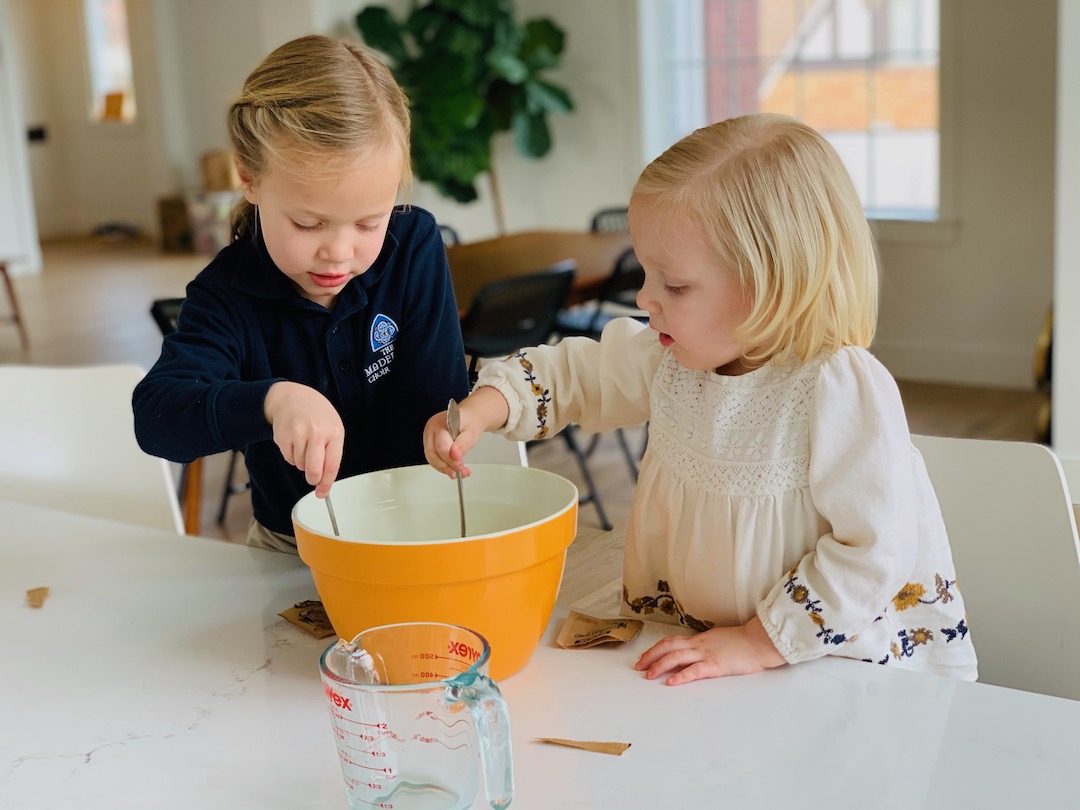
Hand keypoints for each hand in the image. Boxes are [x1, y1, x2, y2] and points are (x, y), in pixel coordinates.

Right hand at [263, 381, 343, 498]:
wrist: (292, 396)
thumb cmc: (316, 414)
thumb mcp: (332, 427)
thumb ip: (331, 452)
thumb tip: (324, 479)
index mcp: (334, 432)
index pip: (332, 465)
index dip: (326, 483)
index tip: (322, 492)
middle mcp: (316, 433)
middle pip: (313, 470)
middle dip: (313, 479)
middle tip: (312, 478)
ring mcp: (298, 434)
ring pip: (300, 465)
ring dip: (302, 461)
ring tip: (304, 444)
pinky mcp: (282, 436)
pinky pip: (288, 458)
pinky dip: (292, 455)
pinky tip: (295, 441)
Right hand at [422, 387, 509, 479]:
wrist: (469, 419)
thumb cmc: (469, 424)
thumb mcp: (471, 433)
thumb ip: (464, 444)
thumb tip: (455, 455)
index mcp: (441, 423)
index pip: (441, 446)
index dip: (450, 459)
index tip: (461, 467)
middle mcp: (431, 429)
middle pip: (433, 453)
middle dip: (447, 466)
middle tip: (460, 472)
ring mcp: (429, 436)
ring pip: (431, 458)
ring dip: (444, 468)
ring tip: (458, 473)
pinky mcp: (430, 444)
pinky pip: (433, 459)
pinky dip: (442, 466)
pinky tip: (452, 469)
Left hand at [634, 617, 785, 685]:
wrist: (759, 641)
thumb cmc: (742, 643)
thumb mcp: (719, 641)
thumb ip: (705, 647)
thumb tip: (693, 653)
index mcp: (699, 639)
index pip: (672, 641)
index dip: (656, 649)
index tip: (645, 657)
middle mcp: (699, 644)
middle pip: (668, 646)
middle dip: (651, 656)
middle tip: (638, 666)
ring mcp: (706, 654)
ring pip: (676, 657)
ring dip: (659, 666)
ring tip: (648, 675)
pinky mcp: (716, 666)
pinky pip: (694, 671)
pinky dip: (680, 676)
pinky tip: (670, 682)